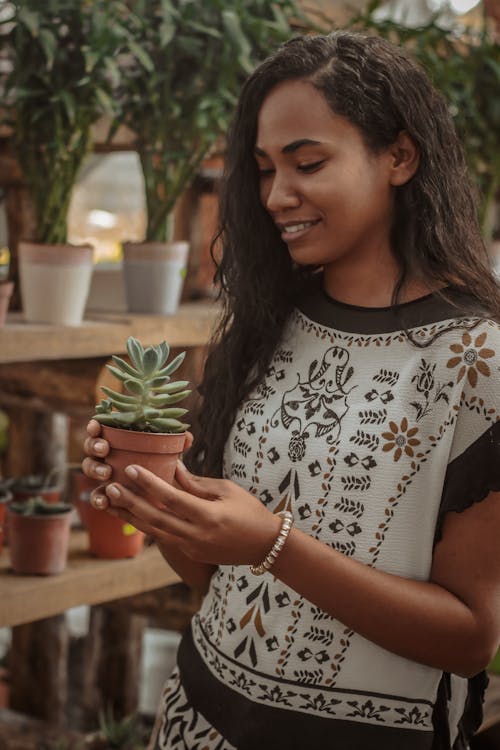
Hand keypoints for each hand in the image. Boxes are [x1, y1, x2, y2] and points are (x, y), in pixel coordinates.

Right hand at [81, 419, 193, 509]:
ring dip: (95, 469)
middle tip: (105, 449)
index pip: (102, 428)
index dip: (95, 426)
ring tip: (106, 473)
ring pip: (90, 468)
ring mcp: (104, 473)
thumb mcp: (170, 453)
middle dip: (94, 446)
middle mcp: (107, 454)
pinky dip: (98, 497)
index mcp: (119, 438)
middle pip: (91, 446)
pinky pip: (97, 495)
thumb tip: (186, 437)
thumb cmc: (162, 464)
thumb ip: (177, 444)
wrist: (164, 496)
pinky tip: (104, 501)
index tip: (97, 426)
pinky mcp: (106, 493)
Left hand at [102, 461, 281, 566]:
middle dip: (130, 502)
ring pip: (154, 531)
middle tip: (110, 486)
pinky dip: (145, 524)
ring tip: (109, 502)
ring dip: (130, 516)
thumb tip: (173, 468)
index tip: (131, 469)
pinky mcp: (190, 553)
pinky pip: (163, 537)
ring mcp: (191, 548)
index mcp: (208, 517)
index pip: (171, 498)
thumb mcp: (226, 490)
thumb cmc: (249, 511)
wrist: (264, 546)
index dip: (149, 483)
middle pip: (155, 518)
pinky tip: (131, 513)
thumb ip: (196, 483)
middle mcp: (196, 536)